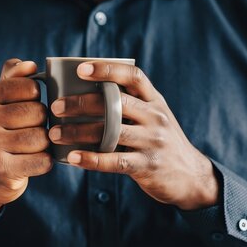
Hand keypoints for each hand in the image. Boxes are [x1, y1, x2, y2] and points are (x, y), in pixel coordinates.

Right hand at [0, 58, 51, 218]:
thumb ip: (13, 78)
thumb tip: (29, 64)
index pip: (30, 87)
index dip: (36, 100)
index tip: (24, 110)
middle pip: (38, 113)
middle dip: (40, 124)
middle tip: (26, 133)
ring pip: (42, 137)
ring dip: (43, 145)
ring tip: (28, 149)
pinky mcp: (2, 170)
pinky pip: (43, 160)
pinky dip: (45, 162)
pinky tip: (32, 163)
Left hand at [48, 62, 218, 209]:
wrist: (191, 176)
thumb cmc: (161, 142)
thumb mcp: (154, 117)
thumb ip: (130, 105)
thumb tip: (84, 93)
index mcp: (155, 100)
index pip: (133, 76)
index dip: (107, 70)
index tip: (82, 69)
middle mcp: (156, 117)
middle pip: (115, 103)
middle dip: (82, 103)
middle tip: (56, 106)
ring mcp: (153, 141)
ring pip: (110, 132)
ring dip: (78, 132)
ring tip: (55, 134)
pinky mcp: (148, 165)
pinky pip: (115, 161)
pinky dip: (91, 159)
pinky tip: (73, 157)